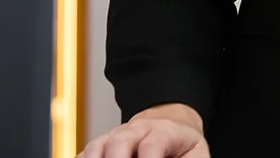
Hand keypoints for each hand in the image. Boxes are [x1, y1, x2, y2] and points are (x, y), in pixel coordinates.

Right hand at [79, 104, 207, 157]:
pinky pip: (84, 154)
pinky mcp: (100, 147)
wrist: (169, 125)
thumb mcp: (195, 153)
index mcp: (163, 132)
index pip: (153, 144)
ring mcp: (114, 137)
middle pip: (120, 141)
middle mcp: (136, 131)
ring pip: (97, 146)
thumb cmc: (182, 147)